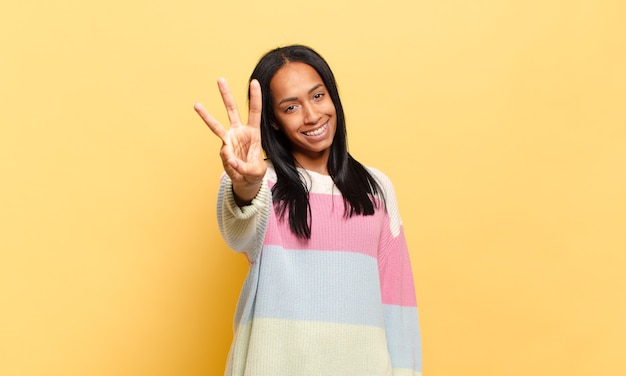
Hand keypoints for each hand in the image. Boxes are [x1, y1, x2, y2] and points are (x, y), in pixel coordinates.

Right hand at [194, 78, 265, 203]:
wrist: (247, 181)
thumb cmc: (255, 172)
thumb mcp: (256, 171)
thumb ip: (244, 166)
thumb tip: (229, 157)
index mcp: (254, 132)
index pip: (255, 112)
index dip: (255, 97)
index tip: (255, 82)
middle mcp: (240, 132)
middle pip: (232, 110)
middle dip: (226, 95)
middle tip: (220, 79)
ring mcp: (229, 140)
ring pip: (216, 125)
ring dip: (206, 115)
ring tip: (196, 105)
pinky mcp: (222, 150)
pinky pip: (223, 154)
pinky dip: (229, 161)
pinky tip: (235, 166)